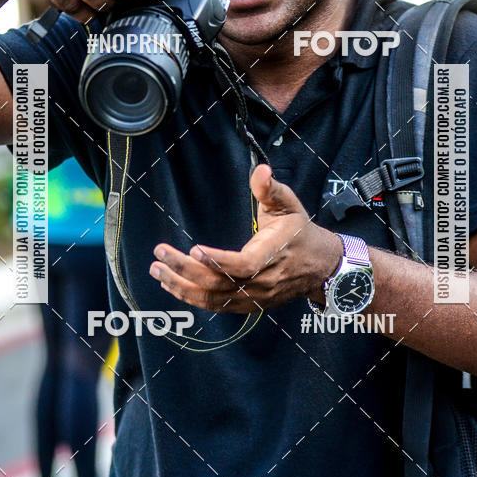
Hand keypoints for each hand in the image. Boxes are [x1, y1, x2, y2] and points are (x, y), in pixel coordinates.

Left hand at [149, 164, 343, 312]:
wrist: (319, 266)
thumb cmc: (299, 232)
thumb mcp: (289, 205)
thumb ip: (271, 189)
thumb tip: (261, 170)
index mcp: (273, 254)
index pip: (244, 264)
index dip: (219, 261)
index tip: (194, 249)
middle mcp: (263, 281)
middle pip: (220, 283)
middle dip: (186, 270)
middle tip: (160, 254)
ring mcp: (255, 297)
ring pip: (214, 299)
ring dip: (182, 286)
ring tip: (157, 270)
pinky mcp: (248, 305)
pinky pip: (216, 306)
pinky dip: (192, 297)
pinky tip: (172, 284)